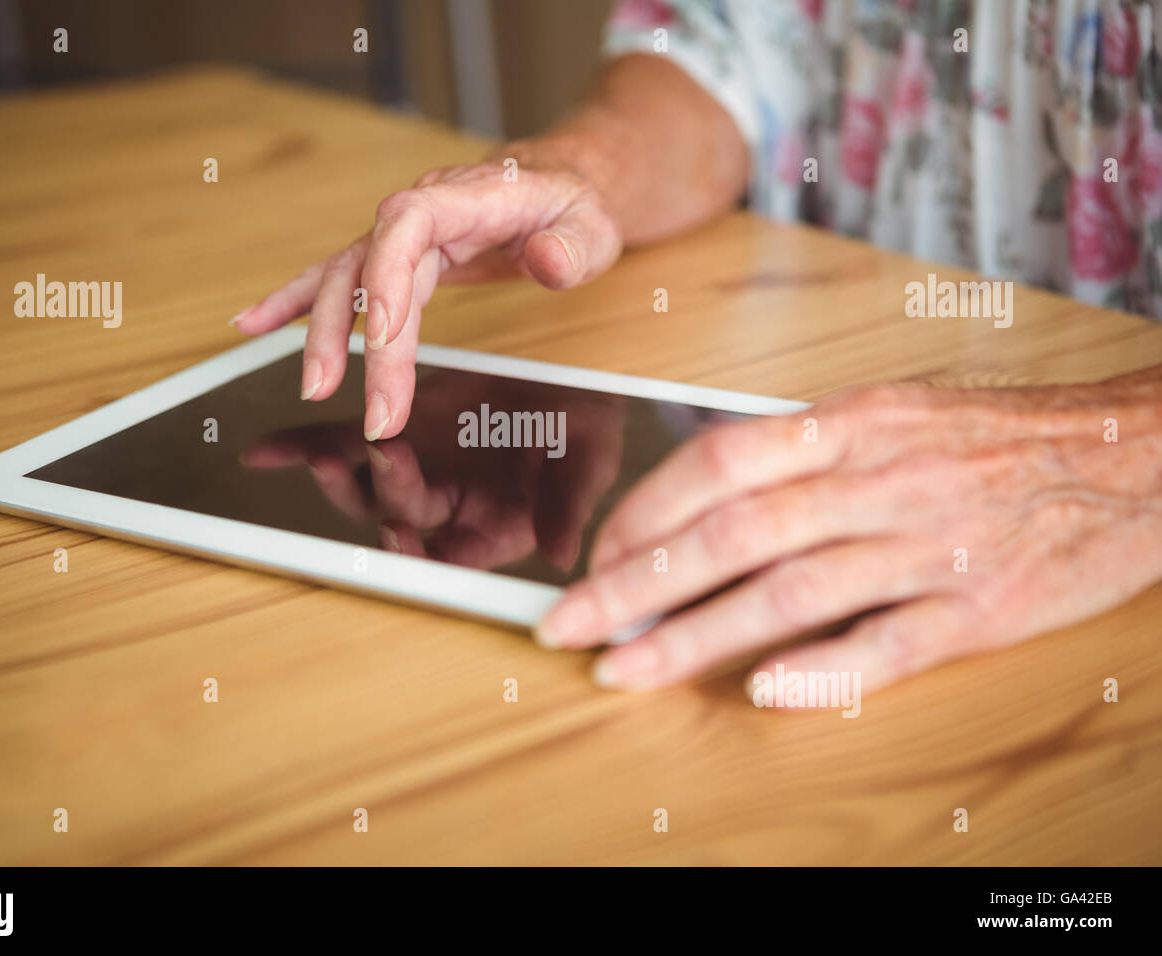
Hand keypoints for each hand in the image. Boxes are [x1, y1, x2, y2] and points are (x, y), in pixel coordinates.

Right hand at [230, 156, 622, 441]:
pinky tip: (252, 325)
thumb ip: (573, 247)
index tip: (384, 337)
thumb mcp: (594, 226)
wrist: (562, 182)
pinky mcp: (395, 257)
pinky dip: (293, 300)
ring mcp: (402, 234)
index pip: (408, 224)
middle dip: (359, 338)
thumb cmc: (576, 206)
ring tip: (315, 389)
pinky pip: (337, 276)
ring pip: (346, 279)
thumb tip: (545, 261)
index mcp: (467, 196)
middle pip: (369, 267)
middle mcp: (422, 211)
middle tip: (372, 410)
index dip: (388, 276)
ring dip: (324, 334)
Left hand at [241, 371, 624, 572]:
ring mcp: (416, 469)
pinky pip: (338, 441)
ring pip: (364, 485)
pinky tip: (263, 451)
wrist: (568, 382)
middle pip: (400, 515)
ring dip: (339, 477)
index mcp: (489, 529)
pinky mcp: (395, 430)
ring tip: (324, 456)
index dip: (418, 553)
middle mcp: (445, 509)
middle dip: (384, 493)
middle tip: (379, 456)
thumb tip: (564, 556)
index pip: (447, 557)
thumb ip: (569, 507)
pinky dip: (298, 445)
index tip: (400, 536)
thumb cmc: (584, 430)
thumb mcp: (587, 462)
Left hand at [535, 374, 1161, 698]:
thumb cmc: (998, 435)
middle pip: (733, 537)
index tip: (596, 556)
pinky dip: (824, 670)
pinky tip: (763, 690)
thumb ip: (802, 449)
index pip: (717, 464)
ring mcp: (930, 544)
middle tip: (569, 626)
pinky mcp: (981, 607)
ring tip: (630, 670)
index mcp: (851, 423)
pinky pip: (890, 643)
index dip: (642, 514)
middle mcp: (879, 479)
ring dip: (697, 638)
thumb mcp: (892, 411)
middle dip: (635, 586)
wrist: (1131, 456)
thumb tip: (703, 491)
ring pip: (791, 594)